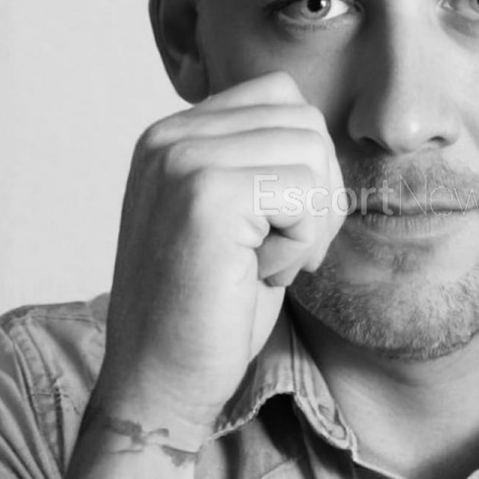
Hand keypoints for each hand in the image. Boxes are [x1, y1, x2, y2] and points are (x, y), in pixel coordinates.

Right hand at [96, 71, 343, 438]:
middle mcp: (170, 136)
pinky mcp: (206, 194)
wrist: (160, 381)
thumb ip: (260, 160)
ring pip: (313, 153)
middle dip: (317, 194)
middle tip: (281, 253)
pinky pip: (306, 195)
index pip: (282, 97)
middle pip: (306, 121)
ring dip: (310, 222)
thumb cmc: (209, 308)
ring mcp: (182, 160)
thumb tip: (319, 128)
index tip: (279, 225)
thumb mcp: (236, 217)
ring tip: (265, 263)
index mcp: (174, 134)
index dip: (304, 165)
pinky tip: (258, 275)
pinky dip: (300, 245)